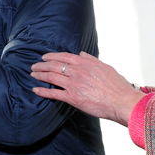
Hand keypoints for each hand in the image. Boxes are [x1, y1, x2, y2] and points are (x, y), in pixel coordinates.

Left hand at [30, 51, 144, 126]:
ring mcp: (74, 84)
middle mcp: (77, 72)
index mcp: (85, 63)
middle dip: (41, 65)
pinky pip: (53, 93)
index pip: (64, 56)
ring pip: (51, 77)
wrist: (122, 101)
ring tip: (32, 74)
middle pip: (54, 65)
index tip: (44, 57)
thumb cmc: (117, 86)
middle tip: (33, 66)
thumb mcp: (105, 67)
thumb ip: (91, 60)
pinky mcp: (72, 98)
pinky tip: (35, 89)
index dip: (51, 56)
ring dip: (39, 75)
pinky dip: (42, 91)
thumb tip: (81, 53)